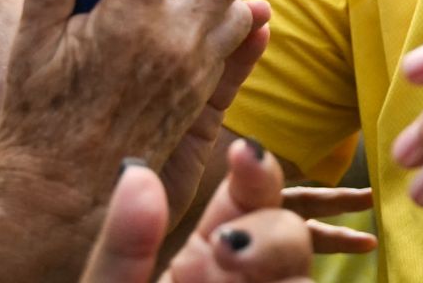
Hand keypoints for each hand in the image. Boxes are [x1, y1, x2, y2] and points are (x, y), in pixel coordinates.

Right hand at [0, 0, 266, 242]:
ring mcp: (194, 71)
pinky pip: (240, 45)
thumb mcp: (30, 44)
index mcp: (126, 19)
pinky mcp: (202, 97)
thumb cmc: (36, 120)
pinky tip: (237, 4)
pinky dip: (244, 16)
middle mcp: (172, 42)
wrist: (62, 199)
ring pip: (239, 2)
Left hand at [86, 142, 356, 282]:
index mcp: (204, 258)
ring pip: (299, 282)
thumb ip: (123, 245)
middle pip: (290, 237)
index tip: (241, 152)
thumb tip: (137, 171)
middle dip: (269, 235)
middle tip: (222, 251)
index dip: (256, 172)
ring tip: (215, 277)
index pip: (250, 198)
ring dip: (272, 274)